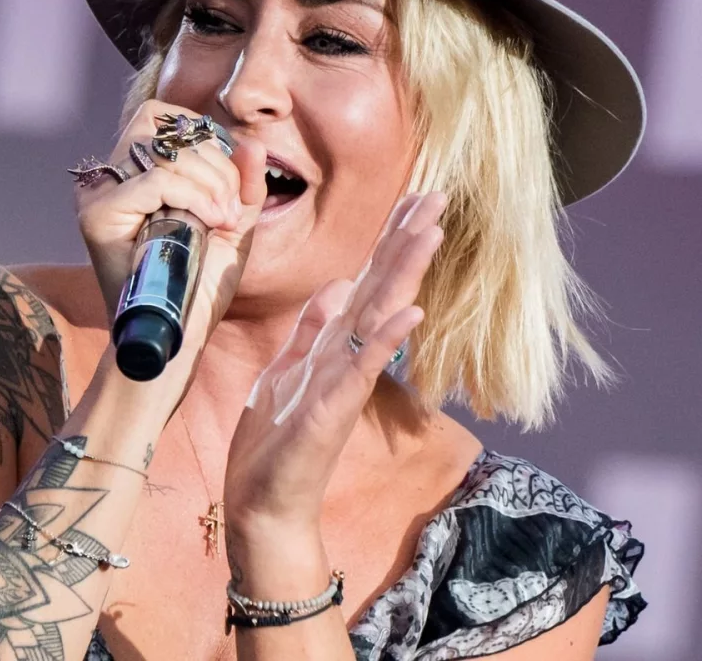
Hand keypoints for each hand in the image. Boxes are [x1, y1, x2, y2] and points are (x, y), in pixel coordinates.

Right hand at [74, 100, 266, 362]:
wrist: (178, 334)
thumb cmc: (200, 284)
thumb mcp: (232, 224)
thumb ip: (244, 183)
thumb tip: (252, 144)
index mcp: (132, 173)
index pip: (162, 118)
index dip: (204, 139)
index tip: (227, 186)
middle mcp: (108, 177)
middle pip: (162, 126)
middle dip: (214, 162)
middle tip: (230, 209)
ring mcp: (98, 194)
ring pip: (162, 149)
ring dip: (209, 179)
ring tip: (222, 218)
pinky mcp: (97, 214)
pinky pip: (157, 180)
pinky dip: (194, 195)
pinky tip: (211, 221)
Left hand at [223, 191, 446, 536]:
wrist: (264, 505)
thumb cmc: (275, 444)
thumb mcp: (285, 370)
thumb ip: (312, 329)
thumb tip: (338, 286)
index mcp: (332, 345)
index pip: (367, 281)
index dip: (389, 241)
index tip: (414, 200)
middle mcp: (345, 358)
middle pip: (381, 289)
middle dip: (406, 243)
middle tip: (437, 197)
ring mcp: (342, 383)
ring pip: (377, 318)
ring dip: (403, 275)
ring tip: (430, 232)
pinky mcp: (331, 411)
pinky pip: (361, 368)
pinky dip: (386, 340)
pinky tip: (411, 311)